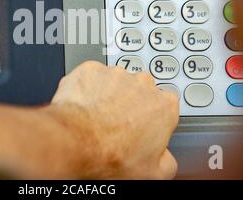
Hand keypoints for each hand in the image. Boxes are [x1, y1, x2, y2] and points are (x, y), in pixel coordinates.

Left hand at [51, 61, 179, 179]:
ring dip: (107, 94)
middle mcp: (143, 83)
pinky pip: (90, 76)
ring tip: (96, 117)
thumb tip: (164, 158)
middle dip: (130, 104)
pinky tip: (82, 105)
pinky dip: (86, 87)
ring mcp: (116, 74)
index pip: (164, 107)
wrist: (76, 142)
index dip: (152, 120)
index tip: (142, 130)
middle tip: (117, 125)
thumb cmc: (111, 155)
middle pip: (140, 90)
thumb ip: (167, 160)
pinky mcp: (91, 69)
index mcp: (164, 106)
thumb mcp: (153, 173)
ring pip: (114, 81)